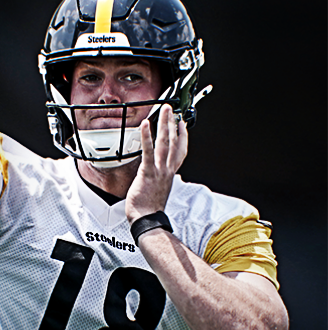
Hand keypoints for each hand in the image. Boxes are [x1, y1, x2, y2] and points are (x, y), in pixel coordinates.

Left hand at [125, 104, 187, 224]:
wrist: (147, 219)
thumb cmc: (149, 207)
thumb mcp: (158, 189)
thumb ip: (159, 177)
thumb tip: (156, 174)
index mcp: (169, 173)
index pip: (180, 151)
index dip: (182, 136)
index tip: (182, 124)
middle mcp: (167, 170)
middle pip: (173, 142)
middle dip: (173, 123)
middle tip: (171, 109)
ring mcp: (159, 171)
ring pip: (165, 143)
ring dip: (164, 124)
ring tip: (164, 111)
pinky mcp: (148, 173)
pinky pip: (148, 152)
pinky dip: (147, 137)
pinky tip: (146, 125)